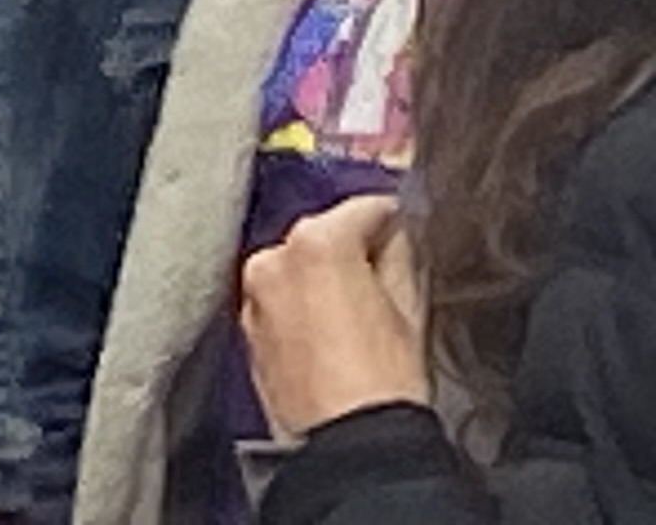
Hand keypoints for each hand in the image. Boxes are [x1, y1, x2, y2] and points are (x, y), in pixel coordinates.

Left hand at [242, 194, 430, 436]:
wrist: (350, 447)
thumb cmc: (385, 384)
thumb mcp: (410, 309)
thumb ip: (402, 256)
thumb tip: (398, 235)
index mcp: (315, 243)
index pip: (362, 209)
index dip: (391, 217)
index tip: (405, 223)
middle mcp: (272, 260)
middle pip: (321, 237)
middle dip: (353, 249)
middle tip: (387, 272)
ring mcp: (253, 296)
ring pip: (296, 269)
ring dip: (323, 278)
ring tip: (360, 310)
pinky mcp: (246, 330)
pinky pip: (279, 301)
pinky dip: (301, 305)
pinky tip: (330, 332)